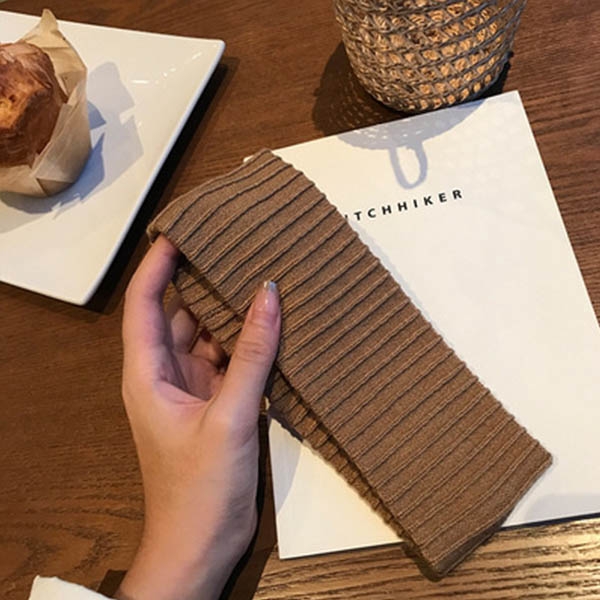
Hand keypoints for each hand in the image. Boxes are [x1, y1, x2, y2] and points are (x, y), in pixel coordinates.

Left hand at [116, 235, 279, 599]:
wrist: (201, 547)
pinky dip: (248, 343)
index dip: (158, 265)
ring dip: (231, 312)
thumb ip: (251, 355)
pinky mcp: (217, 405)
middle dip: (204, 281)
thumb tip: (268, 295)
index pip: (144, 303)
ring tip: (260, 275)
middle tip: (235, 245)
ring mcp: (193, 389)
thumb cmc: (200, 489)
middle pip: (180, 314)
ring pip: (210, 336)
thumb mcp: (230, 416)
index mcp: (148, 373)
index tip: (181, 230)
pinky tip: (271, 323)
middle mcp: (166, 374)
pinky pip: (231, 361)